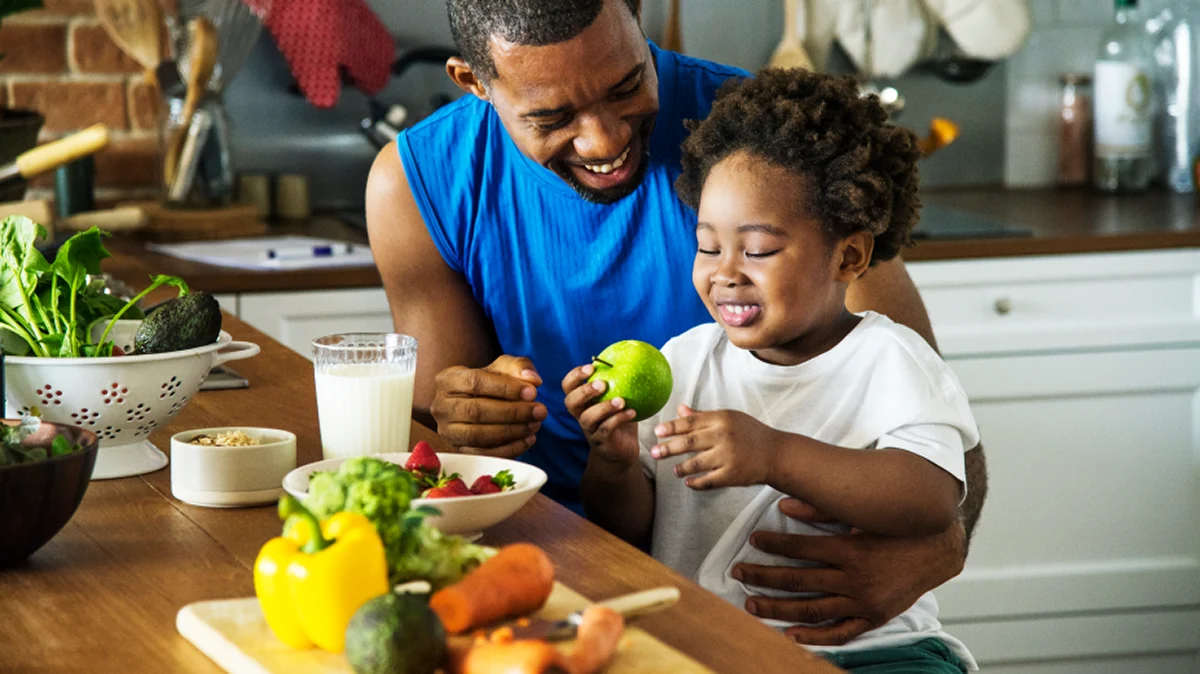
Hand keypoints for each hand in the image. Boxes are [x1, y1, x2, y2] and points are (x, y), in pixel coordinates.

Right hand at [431, 355, 546, 457]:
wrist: (475, 404)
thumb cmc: (490, 383)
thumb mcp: (503, 368)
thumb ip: (519, 367)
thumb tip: (532, 379)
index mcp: (448, 379)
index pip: (475, 382)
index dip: (506, 388)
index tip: (533, 392)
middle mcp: (441, 406)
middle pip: (476, 411)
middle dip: (512, 412)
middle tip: (540, 411)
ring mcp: (447, 431)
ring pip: (478, 435)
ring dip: (511, 431)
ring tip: (535, 425)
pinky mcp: (457, 451)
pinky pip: (482, 454)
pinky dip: (508, 449)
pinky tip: (528, 440)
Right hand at [562, 363, 639, 465]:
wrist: (622, 450)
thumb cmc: (620, 420)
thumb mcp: (619, 398)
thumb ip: (620, 382)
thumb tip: (634, 356)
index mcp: (582, 401)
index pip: (568, 386)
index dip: (575, 376)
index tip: (591, 367)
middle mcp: (581, 415)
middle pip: (571, 402)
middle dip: (584, 391)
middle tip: (602, 384)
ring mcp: (589, 430)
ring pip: (588, 418)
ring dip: (604, 407)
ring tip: (621, 401)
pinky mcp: (600, 442)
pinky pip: (606, 429)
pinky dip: (619, 419)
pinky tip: (633, 412)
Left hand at [650, 405, 780, 489]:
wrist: (776, 453)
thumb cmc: (750, 433)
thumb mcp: (729, 418)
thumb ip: (703, 415)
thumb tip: (680, 409)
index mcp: (722, 419)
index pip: (691, 422)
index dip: (671, 427)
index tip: (657, 432)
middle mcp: (724, 436)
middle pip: (689, 442)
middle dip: (668, 447)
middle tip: (654, 452)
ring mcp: (728, 456)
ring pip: (696, 463)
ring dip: (681, 468)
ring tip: (675, 470)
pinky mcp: (732, 475)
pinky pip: (708, 481)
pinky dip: (696, 483)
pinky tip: (689, 483)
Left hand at [732, 498, 965, 645]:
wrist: (939, 549)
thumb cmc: (897, 527)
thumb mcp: (862, 513)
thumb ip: (823, 509)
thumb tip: (785, 502)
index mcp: (851, 549)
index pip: (801, 548)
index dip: (774, 543)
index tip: (753, 540)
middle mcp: (855, 578)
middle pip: (798, 581)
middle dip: (763, 577)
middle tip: (738, 573)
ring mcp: (864, 602)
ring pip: (812, 609)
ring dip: (778, 608)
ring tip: (751, 604)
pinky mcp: (874, 617)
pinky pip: (840, 632)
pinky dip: (815, 637)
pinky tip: (790, 634)